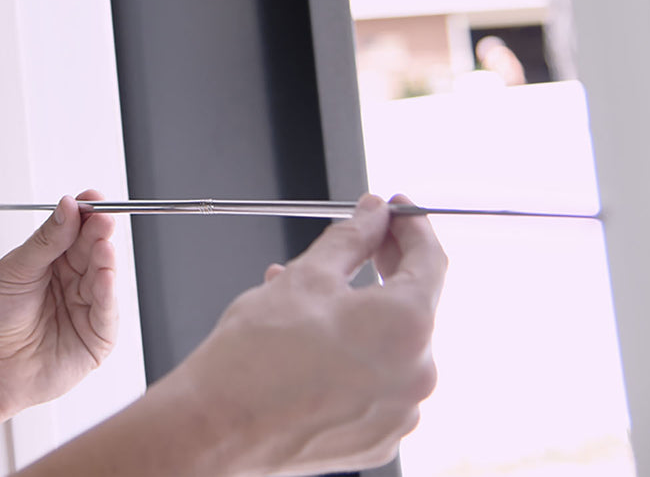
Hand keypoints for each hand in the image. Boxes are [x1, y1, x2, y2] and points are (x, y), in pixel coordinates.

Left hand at [0, 190, 119, 453]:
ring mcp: (85, 310)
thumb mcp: (16, 269)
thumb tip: (68, 206)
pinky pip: (107, 314)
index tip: (94, 198)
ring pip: (104, 279)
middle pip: (94, 252)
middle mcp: (72, 283)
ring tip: (103, 245)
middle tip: (103, 219)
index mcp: (52, 261)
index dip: (88, 215)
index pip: (77, 232)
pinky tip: (105, 278)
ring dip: (107, 261)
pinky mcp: (95, 339)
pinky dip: (108, 295)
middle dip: (100, 234)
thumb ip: (47, 240)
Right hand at [159, 193, 446, 476]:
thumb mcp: (304, 276)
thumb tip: (372, 215)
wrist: (219, 425)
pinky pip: (378, 385)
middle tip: (365, 242)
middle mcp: (417, 374)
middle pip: (414, 306)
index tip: (397, 212)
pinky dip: (355, 360)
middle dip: (387, 268)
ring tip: (314, 297)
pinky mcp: (378, 438)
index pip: (430, 261)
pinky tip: (315, 344)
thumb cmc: (256, 356)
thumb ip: (351, 238)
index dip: (413, 227)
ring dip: (363, 316)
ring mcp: (400, 413)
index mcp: (407, 326)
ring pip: (391, 347)